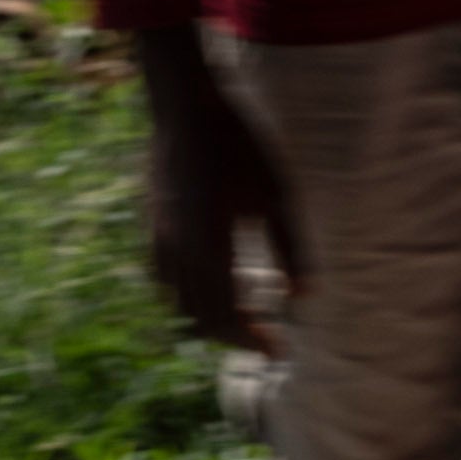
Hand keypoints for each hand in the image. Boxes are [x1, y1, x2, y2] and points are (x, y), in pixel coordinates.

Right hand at [133, 27, 300, 353]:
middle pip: (200, 317)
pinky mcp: (155, 223)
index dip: (252, 341)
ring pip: (179, 301)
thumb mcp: (278, 195)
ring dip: (210, 318)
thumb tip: (304, 297)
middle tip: (268, 341)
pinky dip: (189, 295)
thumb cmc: (240, 146)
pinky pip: (165, 278)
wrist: (187, 108)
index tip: (280, 352)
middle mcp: (178, 252)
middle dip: (234, 336)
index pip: (226, 317)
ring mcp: (161, 238)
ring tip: (244, 318)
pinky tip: (211, 285)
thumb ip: (292, 248)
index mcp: (209, 250)